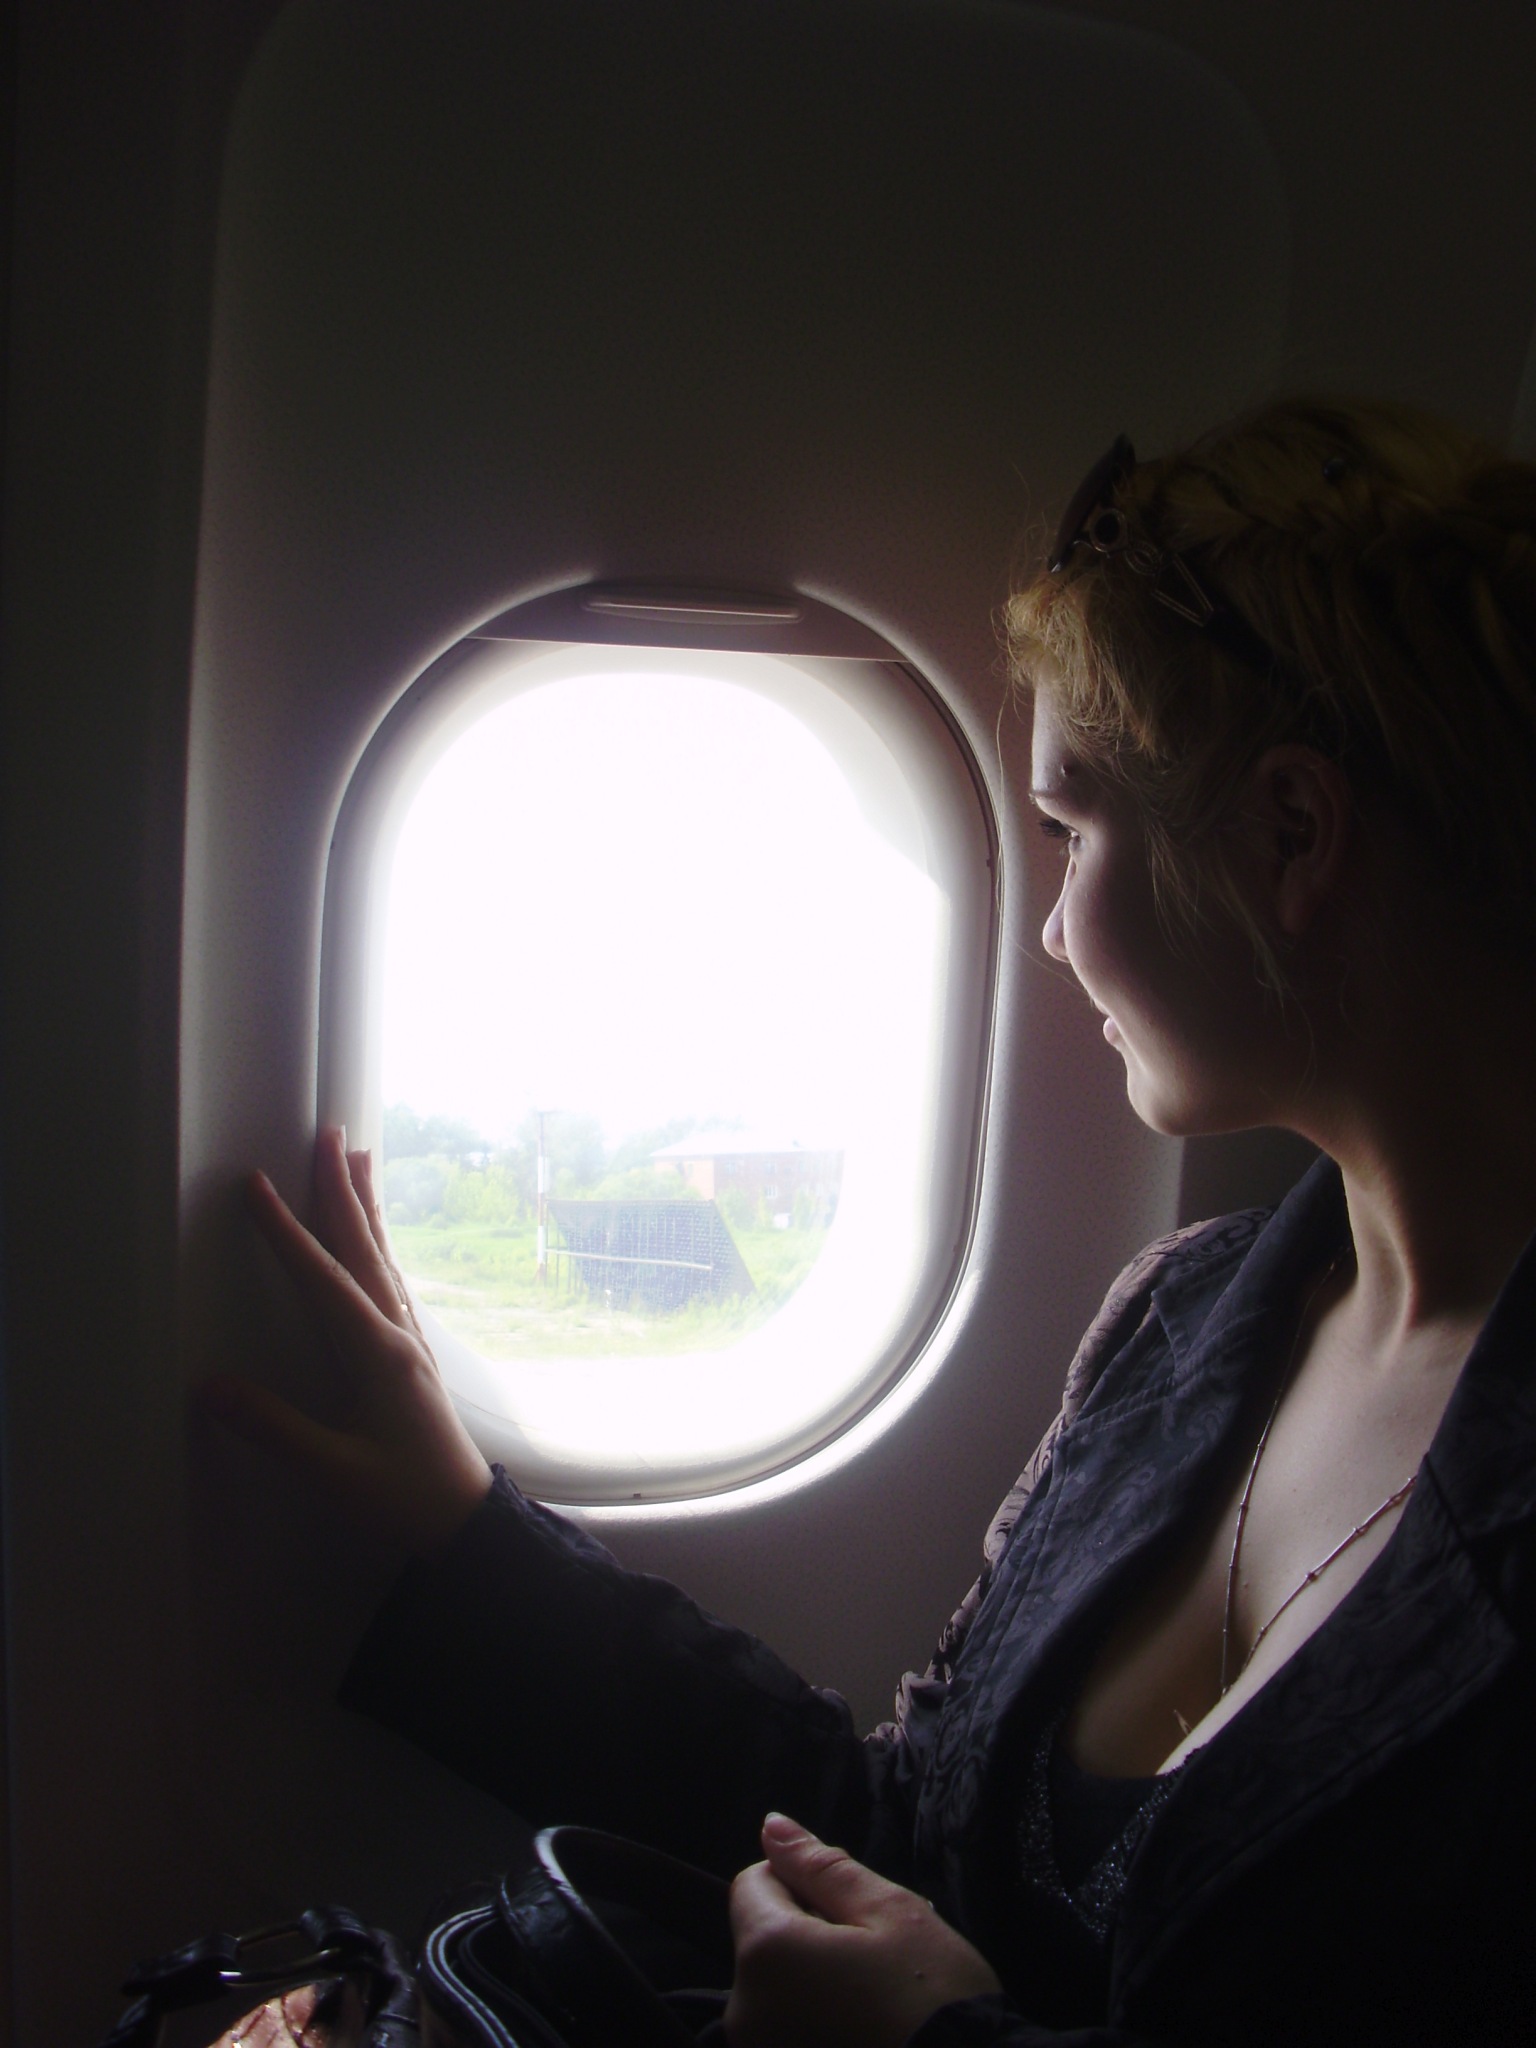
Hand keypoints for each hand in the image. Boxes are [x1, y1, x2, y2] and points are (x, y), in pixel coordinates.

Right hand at [199, 1128, 493, 1553]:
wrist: (467, 1520)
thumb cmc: (405, 1498)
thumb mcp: (334, 1472)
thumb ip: (273, 1429)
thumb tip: (209, 1387)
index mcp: (378, 1354)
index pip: (322, 1279)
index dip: (286, 1230)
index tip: (256, 1185)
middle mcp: (398, 1335)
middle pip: (363, 1248)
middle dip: (340, 1190)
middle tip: (331, 1134)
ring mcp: (409, 1341)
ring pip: (380, 1258)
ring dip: (364, 1207)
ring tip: (359, 1158)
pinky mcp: (410, 1356)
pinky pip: (389, 1281)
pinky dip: (376, 1245)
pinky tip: (373, 1240)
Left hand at [724, 1815, 1002, 2047]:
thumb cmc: (933, 1997)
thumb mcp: (888, 1911)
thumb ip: (821, 1866)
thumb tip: (771, 1825)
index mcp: (765, 1955)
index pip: (753, 1883)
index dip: (803, 1883)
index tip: (852, 1913)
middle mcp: (743, 2011)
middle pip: (763, 1938)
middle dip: (809, 1933)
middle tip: (872, 1958)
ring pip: (777, 1983)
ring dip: (814, 1977)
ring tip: (872, 1997)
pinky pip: (787, 2022)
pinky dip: (817, 2015)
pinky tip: (864, 2026)